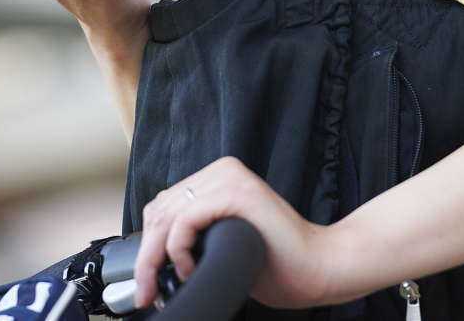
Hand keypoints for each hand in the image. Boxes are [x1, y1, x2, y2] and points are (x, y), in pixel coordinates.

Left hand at [133, 157, 332, 310]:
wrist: (316, 268)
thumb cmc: (275, 263)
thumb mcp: (222, 243)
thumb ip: (194, 235)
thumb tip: (151, 260)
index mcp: (218, 178)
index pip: (162, 207)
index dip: (148, 246)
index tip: (147, 282)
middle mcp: (222, 171)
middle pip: (160, 211)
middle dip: (147, 256)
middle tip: (148, 292)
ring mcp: (230, 179)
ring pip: (167, 216)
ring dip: (157, 258)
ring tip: (168, 285)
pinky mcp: (237, 194)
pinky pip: (185, 220)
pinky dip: (177, 248)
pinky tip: (188, 268)